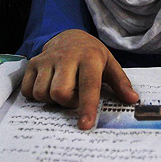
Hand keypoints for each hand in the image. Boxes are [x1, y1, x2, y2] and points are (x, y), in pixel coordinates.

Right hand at [20, 29, 138, 129]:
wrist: (69, 35)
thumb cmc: (92, 55)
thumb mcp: (110, 64)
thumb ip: (121, 83)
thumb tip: (132, 100)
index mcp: (89, 58)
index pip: (88, 86)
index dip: (87, 107)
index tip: (85, 125)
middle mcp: (66, 57)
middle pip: (60, 93)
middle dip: (67, 103)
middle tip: (75, 96)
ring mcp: (47, 59)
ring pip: (42, 93)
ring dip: (51, 100)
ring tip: (62, 89)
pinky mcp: (32, 62)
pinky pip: (28, 90)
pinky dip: (36, 95)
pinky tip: (48, 86)